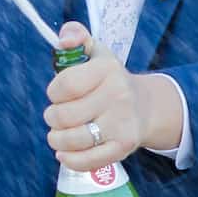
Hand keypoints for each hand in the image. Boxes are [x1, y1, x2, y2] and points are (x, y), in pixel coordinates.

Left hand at [44, 23, 178, 163]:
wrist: (145, 107)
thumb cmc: (110, 80)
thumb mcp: (95, 52)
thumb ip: (75, 35)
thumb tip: (64, 39)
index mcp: (108, 69)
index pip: (64, 85)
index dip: (53, 92)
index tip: (58, 94)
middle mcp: (118, 95)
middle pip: (64, 115)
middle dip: (52, 117)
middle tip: (57, 116)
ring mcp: (122, 123)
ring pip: (73, 139)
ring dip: (57, 139)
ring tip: (58, 134)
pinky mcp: (123, 147)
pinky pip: (88, 161)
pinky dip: (70, 159)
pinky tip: (65, 153)